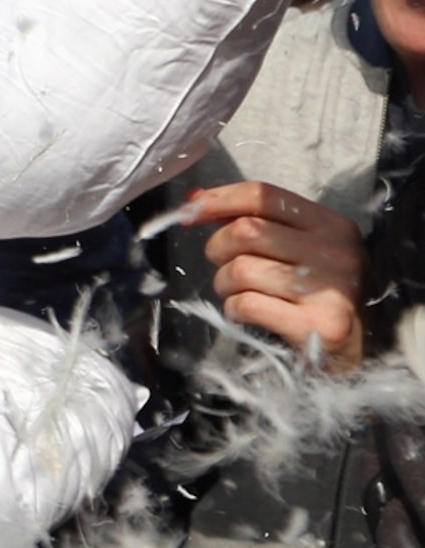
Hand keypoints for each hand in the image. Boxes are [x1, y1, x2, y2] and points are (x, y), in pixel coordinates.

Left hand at [185, 179, 365, 367]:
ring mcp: (329, 289)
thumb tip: (197, 199)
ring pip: (240, 269)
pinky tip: (248, 314)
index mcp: (332, 225)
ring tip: (240, 293)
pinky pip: (247, 303)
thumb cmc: (316, 295)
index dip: (219, 199)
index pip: (263, 195)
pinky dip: (234, 309)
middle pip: (245, 231)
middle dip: (218, 249)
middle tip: (226, 266)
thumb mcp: (298, 249)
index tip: (191, 212)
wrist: (355, 351)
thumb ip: (254, 221)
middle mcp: (335, 252)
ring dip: (225, 284)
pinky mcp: (318, 324)